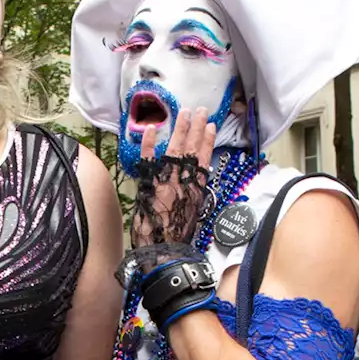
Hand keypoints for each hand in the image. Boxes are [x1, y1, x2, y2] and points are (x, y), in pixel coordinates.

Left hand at [129, 107, 218, 248]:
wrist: (162, 249)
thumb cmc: (178, 237)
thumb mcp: (193, 213)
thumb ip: (193, 194)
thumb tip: (196, 180)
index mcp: (195, 189)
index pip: (202, 159)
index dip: (206, 141)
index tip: (210, 126)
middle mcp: (182, 181)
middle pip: (190, 149)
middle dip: (196, 128)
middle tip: (200, 110)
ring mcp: (165, 180)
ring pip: (174, 149)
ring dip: (180, 129)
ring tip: (185, 112)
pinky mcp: (148, 184)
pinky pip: (148, 159)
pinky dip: (148, 144)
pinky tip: (150, 128)